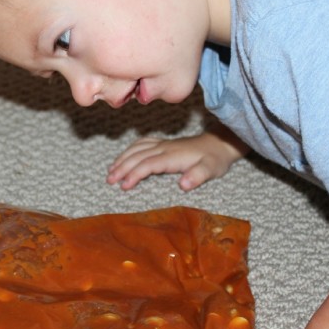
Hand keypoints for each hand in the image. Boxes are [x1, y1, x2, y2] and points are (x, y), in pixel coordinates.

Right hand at [107, 127, 246, 190]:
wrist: (219, 144)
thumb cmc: (214, 160)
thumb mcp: (211, 170)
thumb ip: (198, 176)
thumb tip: (184, 184)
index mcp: (172, 156)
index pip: (148, 164)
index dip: (134, 174)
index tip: (124, 185)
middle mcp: (164, 148)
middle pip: (137, 156)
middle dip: (122, 167)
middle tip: (109, 180)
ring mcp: (163, 144)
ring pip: (136, 148)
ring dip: (122, 158)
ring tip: (111, 171)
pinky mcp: (163, 143)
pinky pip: (142, 143)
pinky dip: (129, 149)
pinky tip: (124, 156)